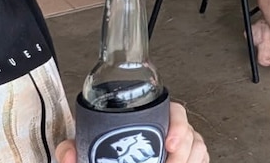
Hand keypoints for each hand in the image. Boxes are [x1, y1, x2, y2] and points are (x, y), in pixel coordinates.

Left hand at [56, 102, 208, 162]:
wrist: (109, 158)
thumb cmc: (106, 152)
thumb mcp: (88, 148)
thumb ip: (73, 148)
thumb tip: (68, 154)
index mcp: (150, 117)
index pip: (175, 111)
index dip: (178, 125)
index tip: (170, 143)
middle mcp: (169, 128)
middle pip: (190, 132)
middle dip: (185, 152)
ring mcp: (181, 144)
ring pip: (197, 148)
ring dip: (189, 160)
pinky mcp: (187, 157)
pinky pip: (200, 158)